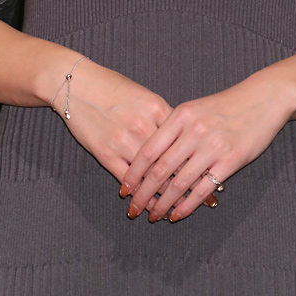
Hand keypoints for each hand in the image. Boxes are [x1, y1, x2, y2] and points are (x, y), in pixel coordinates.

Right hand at [56, 60, 218, 215]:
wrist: (78, 85)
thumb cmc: (112, 87)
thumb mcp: (143, 95)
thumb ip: (163, 116)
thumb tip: (185, 136)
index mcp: (156, 108)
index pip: (185, 141)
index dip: (202, 161)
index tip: (217, 176)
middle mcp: (143, 126)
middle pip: (173, 162)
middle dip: (193, 185)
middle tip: (209, 203)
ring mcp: (124, 141)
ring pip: (152, 177)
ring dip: (166, 197)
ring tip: (180, 210)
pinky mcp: (105, 153)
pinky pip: (128, 181)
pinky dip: (141, 197)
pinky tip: (150, 207)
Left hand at [120, 69, 291, 222]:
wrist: (263, 98)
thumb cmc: (227, 105)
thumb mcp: (196, 108)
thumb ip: (175, 128)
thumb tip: (151, 154)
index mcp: (182, 115)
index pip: (149, 149)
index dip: (134, 172)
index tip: (123, 188)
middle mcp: (194, 131)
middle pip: (160, 169)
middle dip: (143, 193)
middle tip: (132, 209)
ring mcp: (213, 146)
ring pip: (180, 183)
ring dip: (163, 204)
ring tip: (153, 216)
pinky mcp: (231, 161)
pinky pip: (203, 189)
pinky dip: (187, 205)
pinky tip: (177, 214)